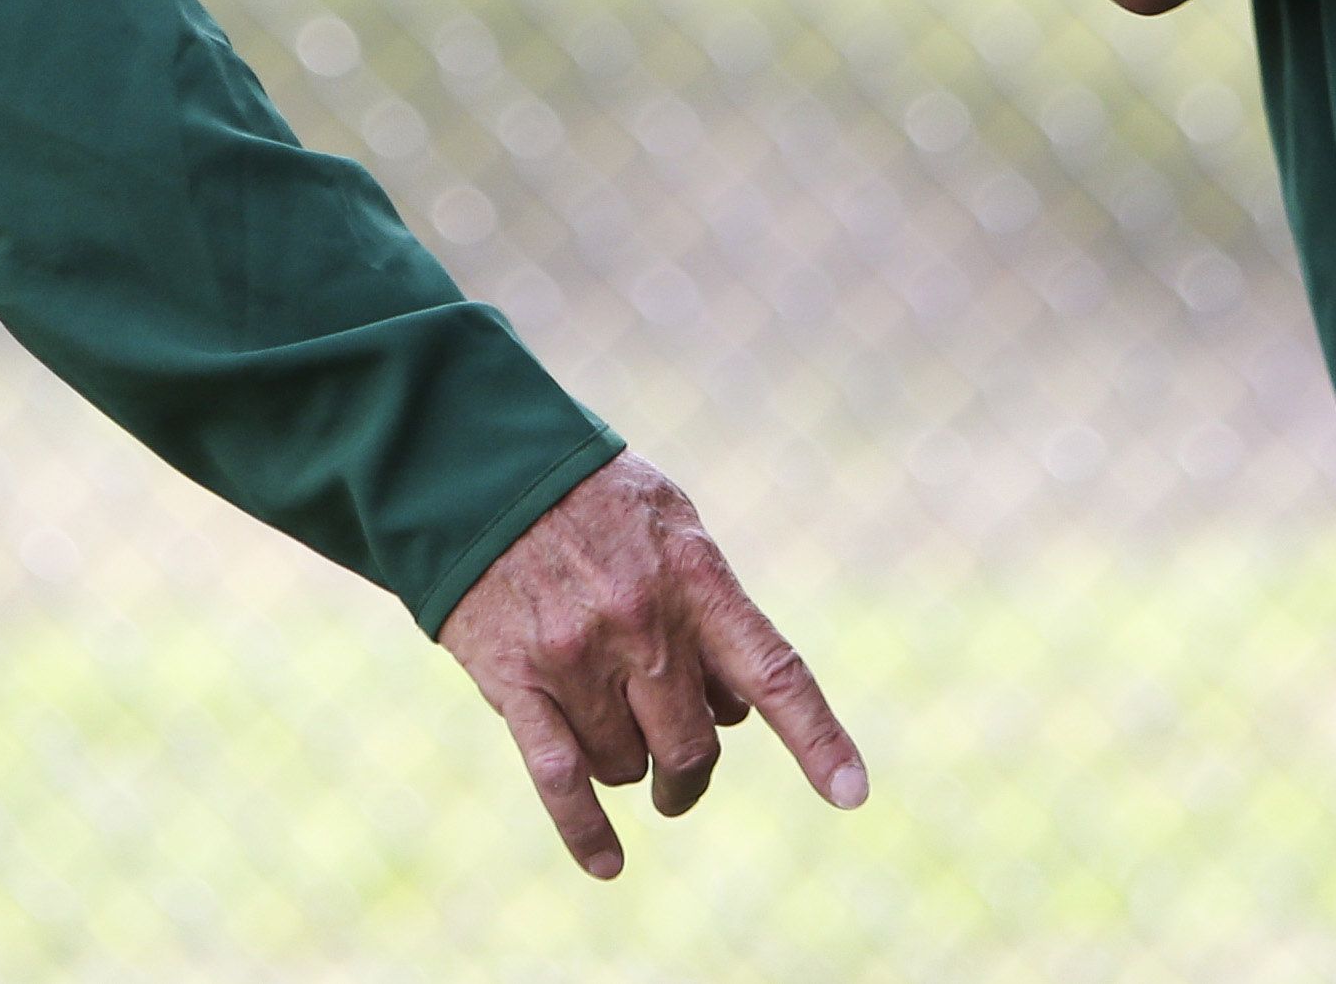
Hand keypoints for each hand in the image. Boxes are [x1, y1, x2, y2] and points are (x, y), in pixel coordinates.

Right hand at [436, 454, 868, 877]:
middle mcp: (643, 625)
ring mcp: (578, 658)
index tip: (852, 794)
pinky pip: (561, 780)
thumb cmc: (593, 500)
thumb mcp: (674, 527)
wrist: (483, 471)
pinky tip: (609, 863)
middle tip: (678, 775)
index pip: (774, 674)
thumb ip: (712, 611)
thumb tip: (734, 712)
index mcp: (695, 581)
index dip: (818, 740)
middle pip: (695, 748)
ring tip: (609, 729)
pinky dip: (586, 832)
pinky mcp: (517, 682)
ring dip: (628, 766)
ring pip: (626, 765)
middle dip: (690, 774)